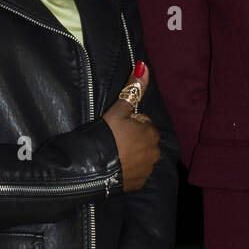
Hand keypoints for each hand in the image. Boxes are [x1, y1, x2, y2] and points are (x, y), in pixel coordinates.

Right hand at [102, 61, 160, 191]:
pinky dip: (127, 169)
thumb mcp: (119, 109)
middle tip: (113, 139)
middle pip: (143, 140)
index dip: (128, 123)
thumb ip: (134, 88)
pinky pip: (135, 173)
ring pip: (140, 156)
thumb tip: (144, 65)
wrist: (94, 168)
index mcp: (152, 132)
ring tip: (112, 153)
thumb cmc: (107, 134)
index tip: (116, 127)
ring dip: (130, 154)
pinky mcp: (138, 184)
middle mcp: (155, 152)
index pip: (143, 122)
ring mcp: (147, 170)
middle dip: (132, 138)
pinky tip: (115, 166)